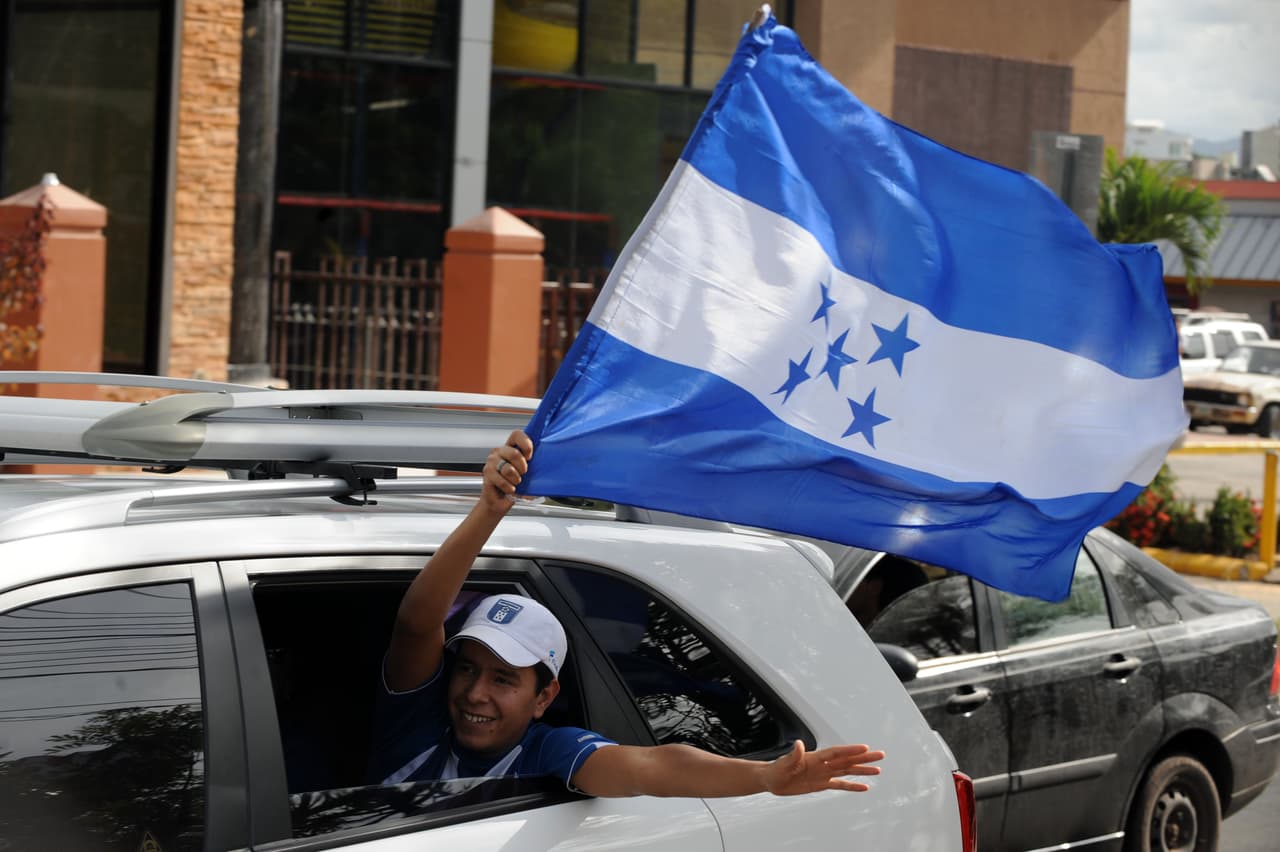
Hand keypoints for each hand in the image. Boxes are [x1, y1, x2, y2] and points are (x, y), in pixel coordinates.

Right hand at [482, 430, 533, 512]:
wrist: (500, 501)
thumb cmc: (515, 485)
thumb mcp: (529, 473)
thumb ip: (534, 464)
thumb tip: (547, 463)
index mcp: (511, 447)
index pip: (517, 435)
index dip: (525, 444)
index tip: (530, 456)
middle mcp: (500, 452)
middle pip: (514, 453)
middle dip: (523, 467)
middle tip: (523, 474)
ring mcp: (492, 462)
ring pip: (508, 469)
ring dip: (516, 479)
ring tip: (515, 482)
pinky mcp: (487, 473)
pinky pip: (501, 480)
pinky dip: (509, 488)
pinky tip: (509, 489)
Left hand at [762, 740, 882, 794]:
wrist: (772, 780)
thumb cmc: (776, 770)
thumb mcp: (783, 763)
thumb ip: (793, 755)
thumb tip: (798, 744)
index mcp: (815, 757)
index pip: (836, 753)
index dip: (850, 750)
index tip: (864, 748)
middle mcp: (822, 764)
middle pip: (846, 760)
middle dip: (863, 758)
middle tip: (880, 755)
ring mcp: (823, 774)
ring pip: (847, 771)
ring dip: (861, 771)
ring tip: (877, 770)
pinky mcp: (821, 784)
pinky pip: (840, 784)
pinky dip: (852, 786)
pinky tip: (864, 787)